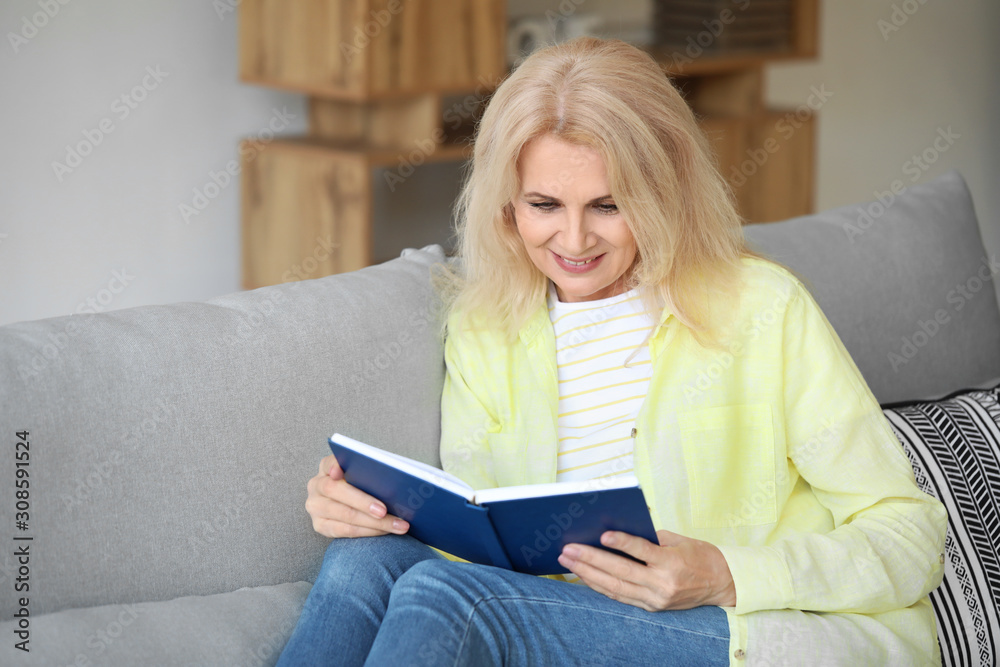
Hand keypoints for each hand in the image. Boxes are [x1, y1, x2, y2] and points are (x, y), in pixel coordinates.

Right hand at [304, 454, 409, 538]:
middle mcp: (317, 486)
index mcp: (327, 468)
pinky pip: (345, 531)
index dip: (334, 466)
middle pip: (335, 491)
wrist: (350, 505)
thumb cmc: (362, 485)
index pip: (328, 463)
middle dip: (362, 501)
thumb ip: (370, 473)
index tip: (339, 471)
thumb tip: (392, 476)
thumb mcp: (363, 475)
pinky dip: (368, 531)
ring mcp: (315, 507)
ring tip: (397, 525)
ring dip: (374, 522)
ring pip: (344, 514)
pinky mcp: (320, 525)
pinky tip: (386, 531)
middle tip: (384, 510)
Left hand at [557, 529, 735, 610]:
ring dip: (588, 574)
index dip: (622, 543)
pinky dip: (600, 586)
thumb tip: (616, 531)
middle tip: (569, 549)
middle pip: (621, 572)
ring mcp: (656, 599)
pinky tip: (584, 575)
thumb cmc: (700, 555)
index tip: (602, 535)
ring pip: (615, 588)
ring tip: (568, 562)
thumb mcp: (680, 539)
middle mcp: (663, 585)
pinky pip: (620, 597)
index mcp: (673, 563)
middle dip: (591, 560)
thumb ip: (650, 537)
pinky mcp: (652, 607)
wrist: (722, 584)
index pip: (643, 552)